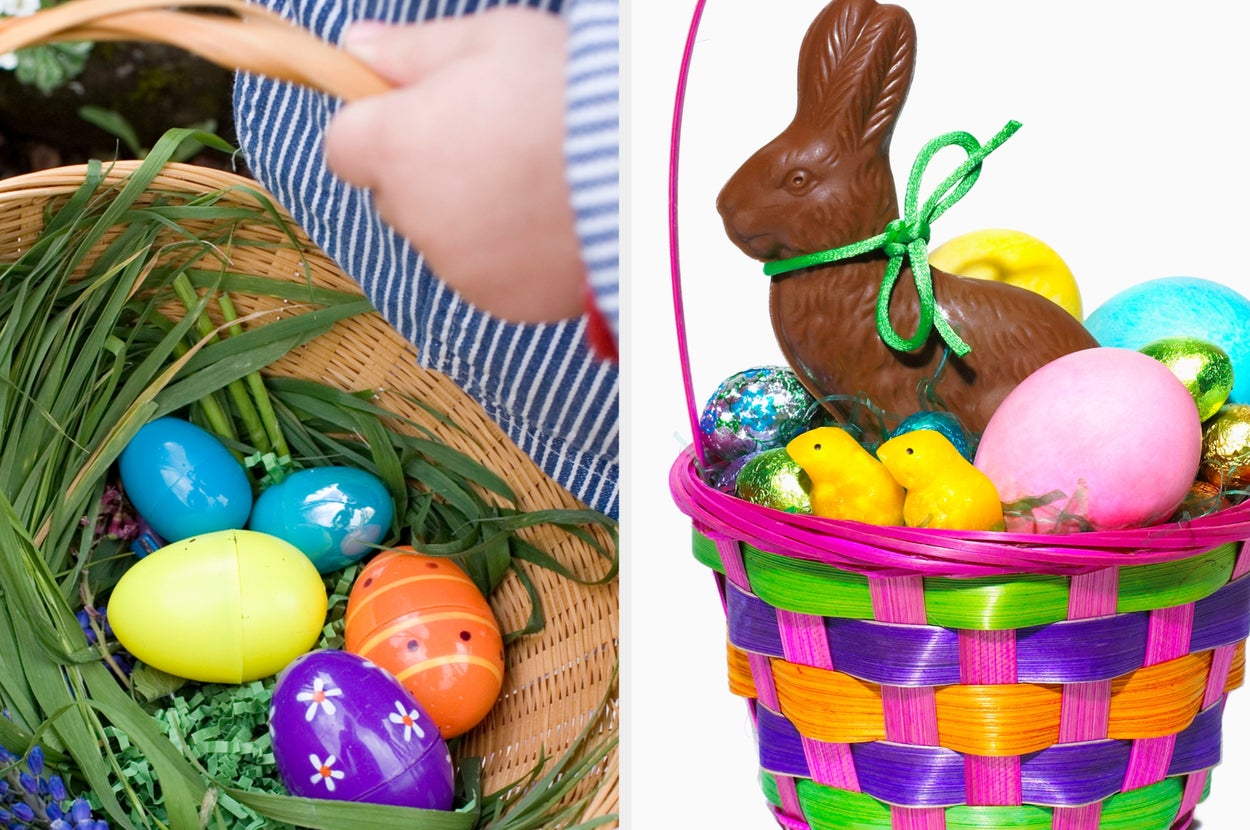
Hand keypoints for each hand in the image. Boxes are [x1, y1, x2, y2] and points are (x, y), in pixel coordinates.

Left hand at [324, 8, 584, 322]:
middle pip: (396, 197)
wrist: (654, 172)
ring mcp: (457, 267)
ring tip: (540, 186)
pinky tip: (555, 224)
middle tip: (500, 144)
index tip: (426, 115)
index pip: (344, 148)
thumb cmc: (572, 92)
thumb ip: (412, 50)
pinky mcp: (500, 302)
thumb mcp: (492, 40)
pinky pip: (487, 277)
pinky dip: (509, 257)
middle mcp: (414, 216)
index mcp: (396, 146)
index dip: (380, 129)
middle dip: (430, 175)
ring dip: (472, 218)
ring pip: (444, 240)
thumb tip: (352, 46)